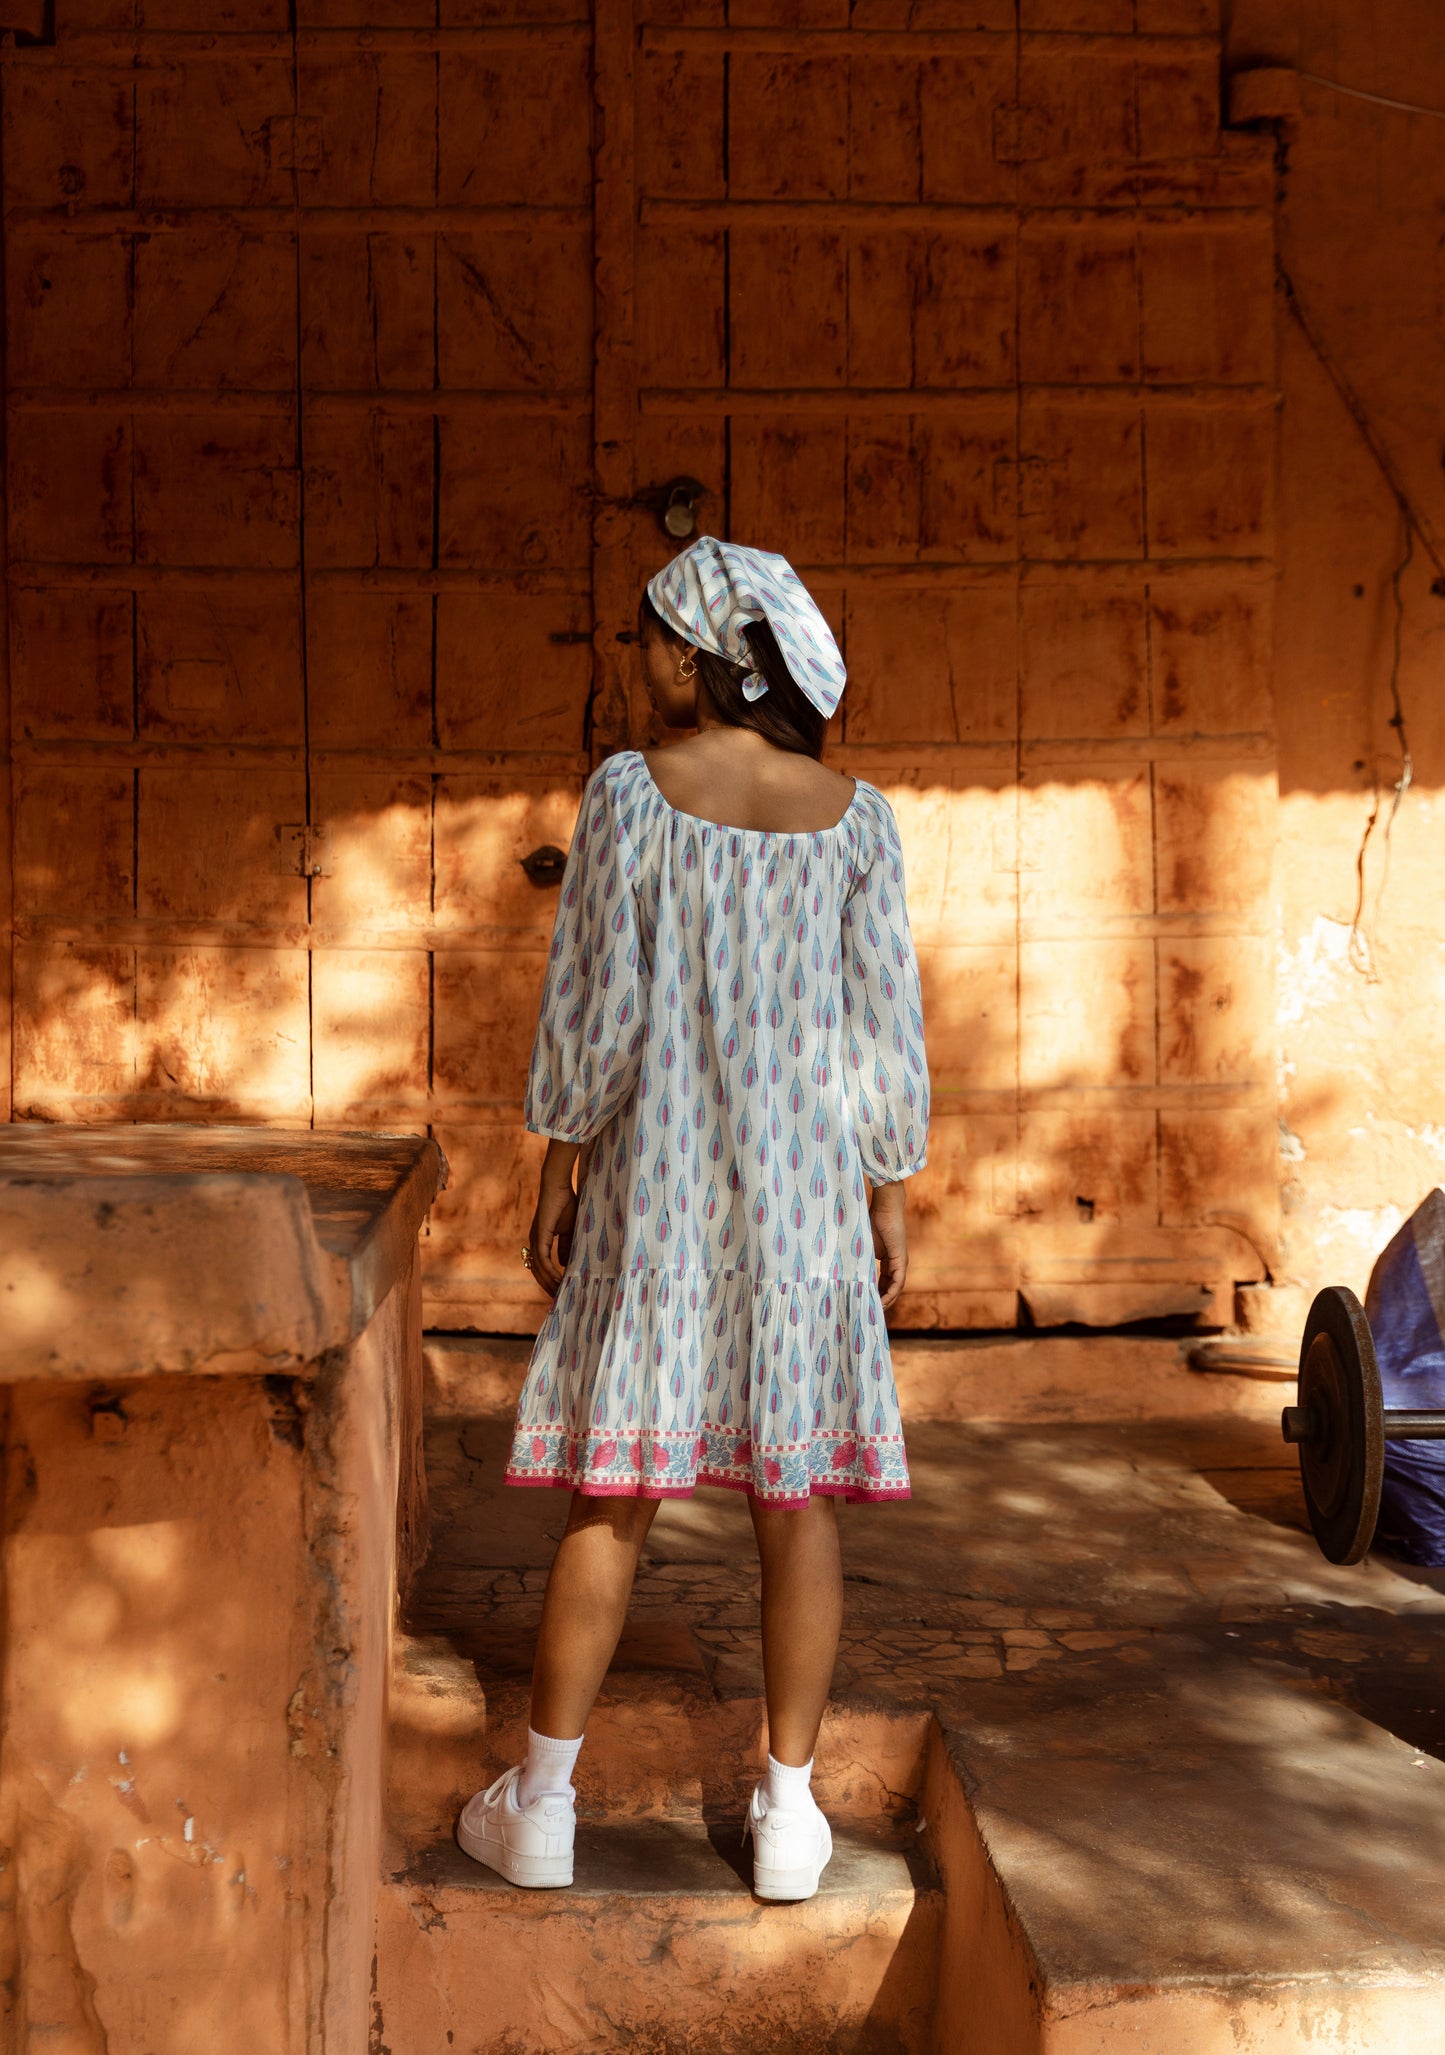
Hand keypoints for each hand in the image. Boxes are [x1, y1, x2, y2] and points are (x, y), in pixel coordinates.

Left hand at [528, 1141, 581, 1296]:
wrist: (558, 1185)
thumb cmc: (565, 1203)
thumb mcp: (570, 1230)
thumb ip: (567, 1246)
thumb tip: (565, 1264)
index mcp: (540, 1241)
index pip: (541, 1267)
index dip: (549, 1281)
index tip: (559, 1292)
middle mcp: (534, 1242)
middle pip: (537, 1272)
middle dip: (547, 1287)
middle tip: (559, 1300)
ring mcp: (535, 1239)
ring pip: (539, 1269)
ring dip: (549, 1282)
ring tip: (561, 1294)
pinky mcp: (540, 1235)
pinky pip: (543, 1259)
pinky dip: (550, 1271)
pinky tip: (558, 1280)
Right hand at [869, 1180, 907, 1312]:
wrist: (884, 1208)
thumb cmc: (871, 1221)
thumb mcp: (862, 1246)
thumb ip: (857, 1258)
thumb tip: (839, 1267)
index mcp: (887, 1259)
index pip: (883, 1281)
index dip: (875, 1292)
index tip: (865, 1300)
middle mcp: (895, 1263)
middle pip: (890, 1287)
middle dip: (881, 1300)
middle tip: (870, 1311)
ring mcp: (900, 1263)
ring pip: (895, 1288)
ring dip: (887, 1301)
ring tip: (876, 1311)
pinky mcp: (901, 1261)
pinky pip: (898, 1282)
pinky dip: (891, 1293)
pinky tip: (883, 1302)